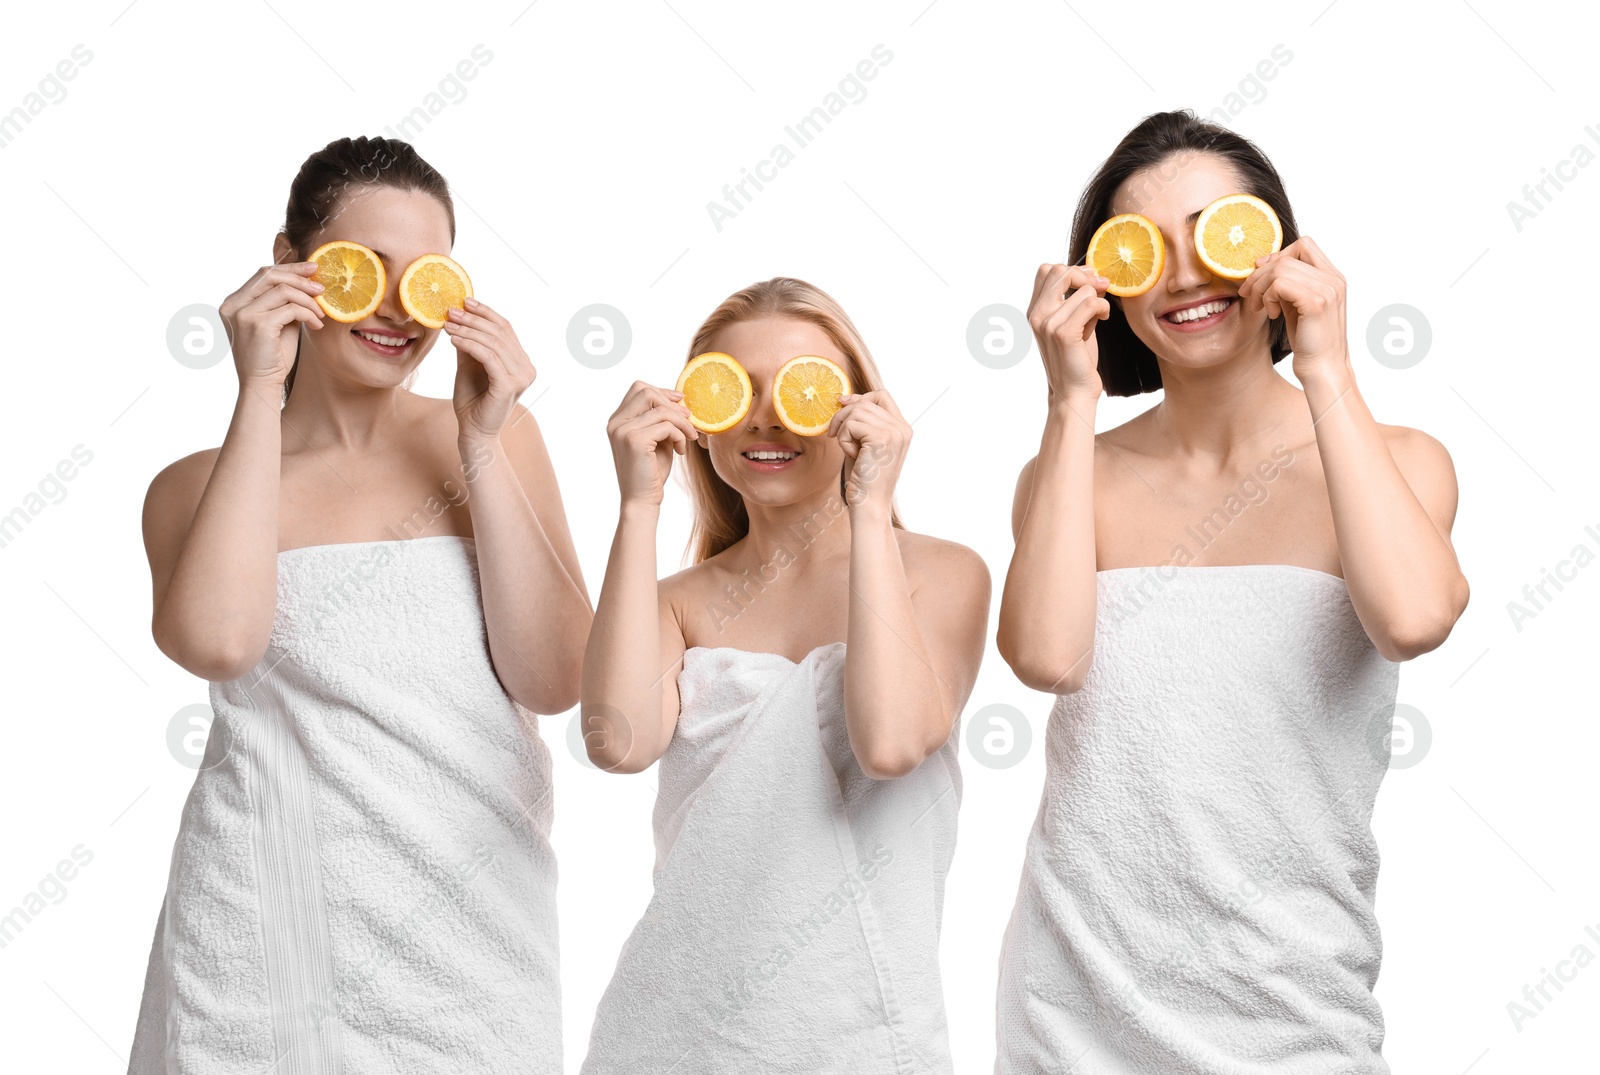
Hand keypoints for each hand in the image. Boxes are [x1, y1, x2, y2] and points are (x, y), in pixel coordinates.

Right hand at [218, 261, 324, 388]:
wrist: (261, 385)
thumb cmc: (271, 356)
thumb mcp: (277, 322)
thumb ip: (284, 303)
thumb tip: (308, 282)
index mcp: (234, 302)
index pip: (263, 274)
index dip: (290, 268)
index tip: (313, 269)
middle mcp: (233, 305)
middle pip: (270, 275)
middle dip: (300, 277)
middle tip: (322, 288)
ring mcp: (243, 313)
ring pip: (284, 290)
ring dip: (308, 300)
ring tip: (321, 313)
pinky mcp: (258, 324)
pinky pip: (291, 309)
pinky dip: (308, 314)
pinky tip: (316, 324)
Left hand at [445, 298, 535, 443]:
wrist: (473, 431)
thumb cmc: (472, 401)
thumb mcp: (469, 365)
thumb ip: (470, 343)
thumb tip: (461, 316)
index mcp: (522, 362)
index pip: (506, 329)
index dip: (486, 312)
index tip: (465, 301)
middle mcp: (527, 368)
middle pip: (500, 332)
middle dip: (473, 319)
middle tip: (450, 311)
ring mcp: (521, 377)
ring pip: (493, 342)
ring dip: (467, 330)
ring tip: (447, 325)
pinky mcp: (509, 385)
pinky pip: (488, 356)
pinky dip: (469, 344)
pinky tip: (453, 339)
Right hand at [605, 382, 699, 506]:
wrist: (642, 500)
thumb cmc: (651, 472)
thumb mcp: (657, 439)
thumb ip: (660, 419)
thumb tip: (679, 398)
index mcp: (617, 420)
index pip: (639, 389)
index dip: (663, 391)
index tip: (681, 401)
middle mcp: (616, 423)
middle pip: (646, 391)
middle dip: (672, 404)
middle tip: (688, 420)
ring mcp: (623, 430)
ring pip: (661, 410)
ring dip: (682, 423)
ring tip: (688, 439)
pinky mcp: (635, 440)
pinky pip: (667, 426)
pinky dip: (680, 436)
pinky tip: (680, 451)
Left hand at [827, 389, 909, 514]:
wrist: (869, 503)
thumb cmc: (864, 477)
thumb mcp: (865, 444)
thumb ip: (862, 422)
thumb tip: (846, 398)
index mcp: (902, 429)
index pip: (882, 395)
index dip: (860, 397)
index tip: (842, 404)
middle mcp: (902, 428)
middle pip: (866, 401)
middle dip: (843, 414)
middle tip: (834, 433)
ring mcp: (894, 433)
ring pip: (857, 411)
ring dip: (843, 429)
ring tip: (848, 448)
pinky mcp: (882, 438)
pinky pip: (851, 425)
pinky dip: (844, 439)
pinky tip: (852, 454)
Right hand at [1028, 263, 1110, 401]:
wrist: (1074, 392)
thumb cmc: (1076, 359)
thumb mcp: (1072, 324)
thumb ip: (1075, 301)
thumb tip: (1093, 276)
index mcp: (1034, 311)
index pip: (1046, 270)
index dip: (1071, 270)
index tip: (1089, 281)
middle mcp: (1036, 315)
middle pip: (1059, 271)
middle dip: (1085, 276)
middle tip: (1100, 288)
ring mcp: (1048, 324)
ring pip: (1082, 289)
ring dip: (1099, 299)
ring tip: (1100, 314)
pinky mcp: (1064, 333)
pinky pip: (1091, 303)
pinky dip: (1103, 308)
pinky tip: (1103, 318)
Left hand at [1236, 236, 1349, 380]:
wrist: (1322, 368)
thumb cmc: (1308, 340)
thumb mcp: (1295, 305)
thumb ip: (1286, 283)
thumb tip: (1262, 262)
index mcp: (1332, 277)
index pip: (1304, 245)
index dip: (1278, 256)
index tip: (1261, 277)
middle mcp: (1334, 279)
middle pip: (1289, 254)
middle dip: (1262, 273)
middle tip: (1249, 295)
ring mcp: (1328, 289)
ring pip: (1281, 268)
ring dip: (1261, 287)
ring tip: (1261, 307)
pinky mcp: (1317, 302)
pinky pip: (1280, 283)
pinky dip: (1269, 296)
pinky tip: (1272, 313)